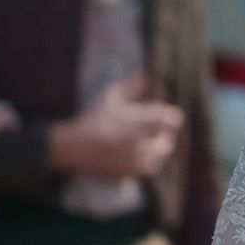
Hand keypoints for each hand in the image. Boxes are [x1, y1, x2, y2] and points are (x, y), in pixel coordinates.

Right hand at [47, 74, 184, 179]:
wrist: (72, 145)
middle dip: (164, 132)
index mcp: (143, 121)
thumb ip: (130, 86)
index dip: (169, 116)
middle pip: (168, 137)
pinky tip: (144, 154)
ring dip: (159, 147)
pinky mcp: (129, 170)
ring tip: (151, 141)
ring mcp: (137, 157)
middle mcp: (144, 140)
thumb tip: (144, 74)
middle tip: (156, 129)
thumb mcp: (110, 98)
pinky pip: (151, 167)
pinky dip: (152, 161)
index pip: (172, 118)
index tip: (162, 114)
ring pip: (162, 153)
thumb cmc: (92, 118)